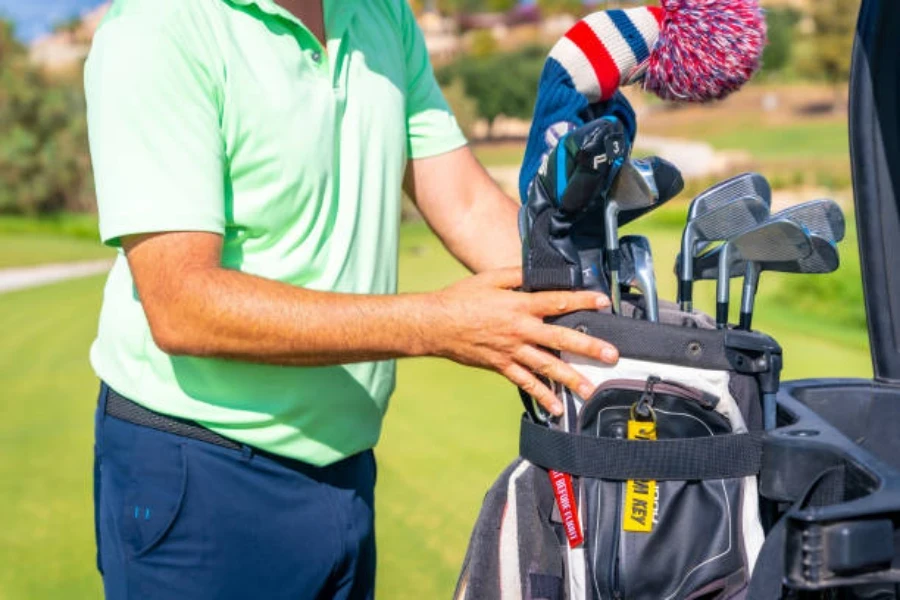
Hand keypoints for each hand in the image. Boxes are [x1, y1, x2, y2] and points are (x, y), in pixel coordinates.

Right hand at [426, 268, 618, 415]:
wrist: (435, 325)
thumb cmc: (461, 298)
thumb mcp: (490, 278)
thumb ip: (517, 275)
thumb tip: (539, 273)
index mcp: (519, 305)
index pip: (557, 301)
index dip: (582, 300)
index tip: (602, 301)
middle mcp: (519, 330)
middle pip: (560, 339)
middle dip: (588, 347)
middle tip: (611, 355)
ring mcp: (511, 351)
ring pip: (547, 366)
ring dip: (571, 378)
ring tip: (590, 389)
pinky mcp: (501, 366)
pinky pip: (525, 382)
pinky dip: (542, 395)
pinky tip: (556, 407)